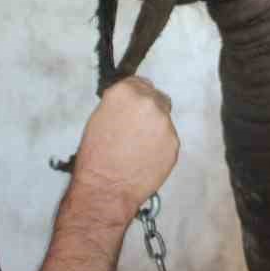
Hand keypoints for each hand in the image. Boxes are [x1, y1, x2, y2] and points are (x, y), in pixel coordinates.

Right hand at [71, 77, 178, 224]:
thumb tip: (130, 104)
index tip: (134, 105)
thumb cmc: (96, 157)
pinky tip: (145, 157)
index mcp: (124, 92)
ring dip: (155, 128)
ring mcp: (164, 122)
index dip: (136, 96)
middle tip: (137, 128)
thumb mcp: (98, 119)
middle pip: (157, 98)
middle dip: (149, 110)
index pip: (139, 83)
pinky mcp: (174, 142)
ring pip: (164, 120)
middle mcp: (147, 102)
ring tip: (138, 147)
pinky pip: (168, 139)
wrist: (106, 187)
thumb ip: (119, 105)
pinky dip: (160, 146)